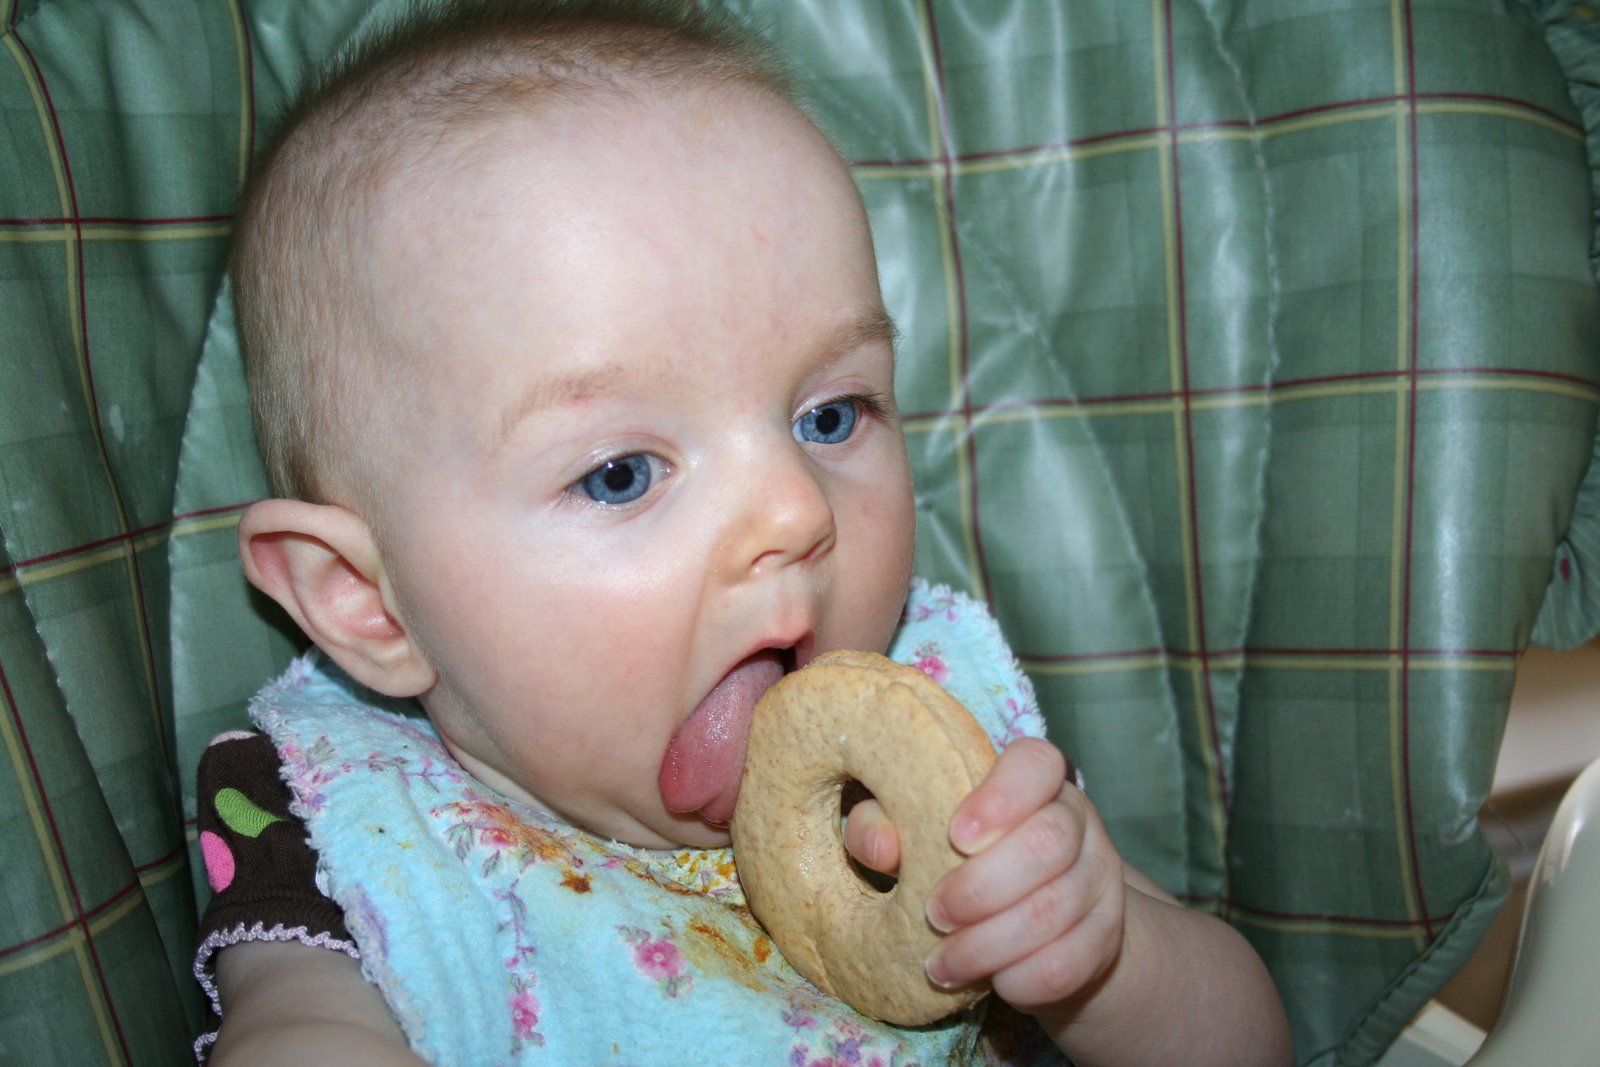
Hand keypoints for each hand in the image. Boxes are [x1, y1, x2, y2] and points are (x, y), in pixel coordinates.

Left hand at [844, 738, 1124, 1011]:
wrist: (1043, 925)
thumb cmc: (963, 862)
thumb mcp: (920, 835)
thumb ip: (887, 826)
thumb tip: (879, 845)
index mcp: (1034, 781)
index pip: (1037, 763)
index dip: (1001, 796)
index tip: (957, 834)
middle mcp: (1076, 821)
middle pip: (1048, 843)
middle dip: (981, 887)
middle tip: (934, 914)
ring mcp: (1099, 879)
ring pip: (1054, 910)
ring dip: (989, 945)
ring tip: (942, 965)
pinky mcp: (1107, 936)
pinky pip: (1071, 962)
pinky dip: (1024, 979)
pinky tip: (991, 985)